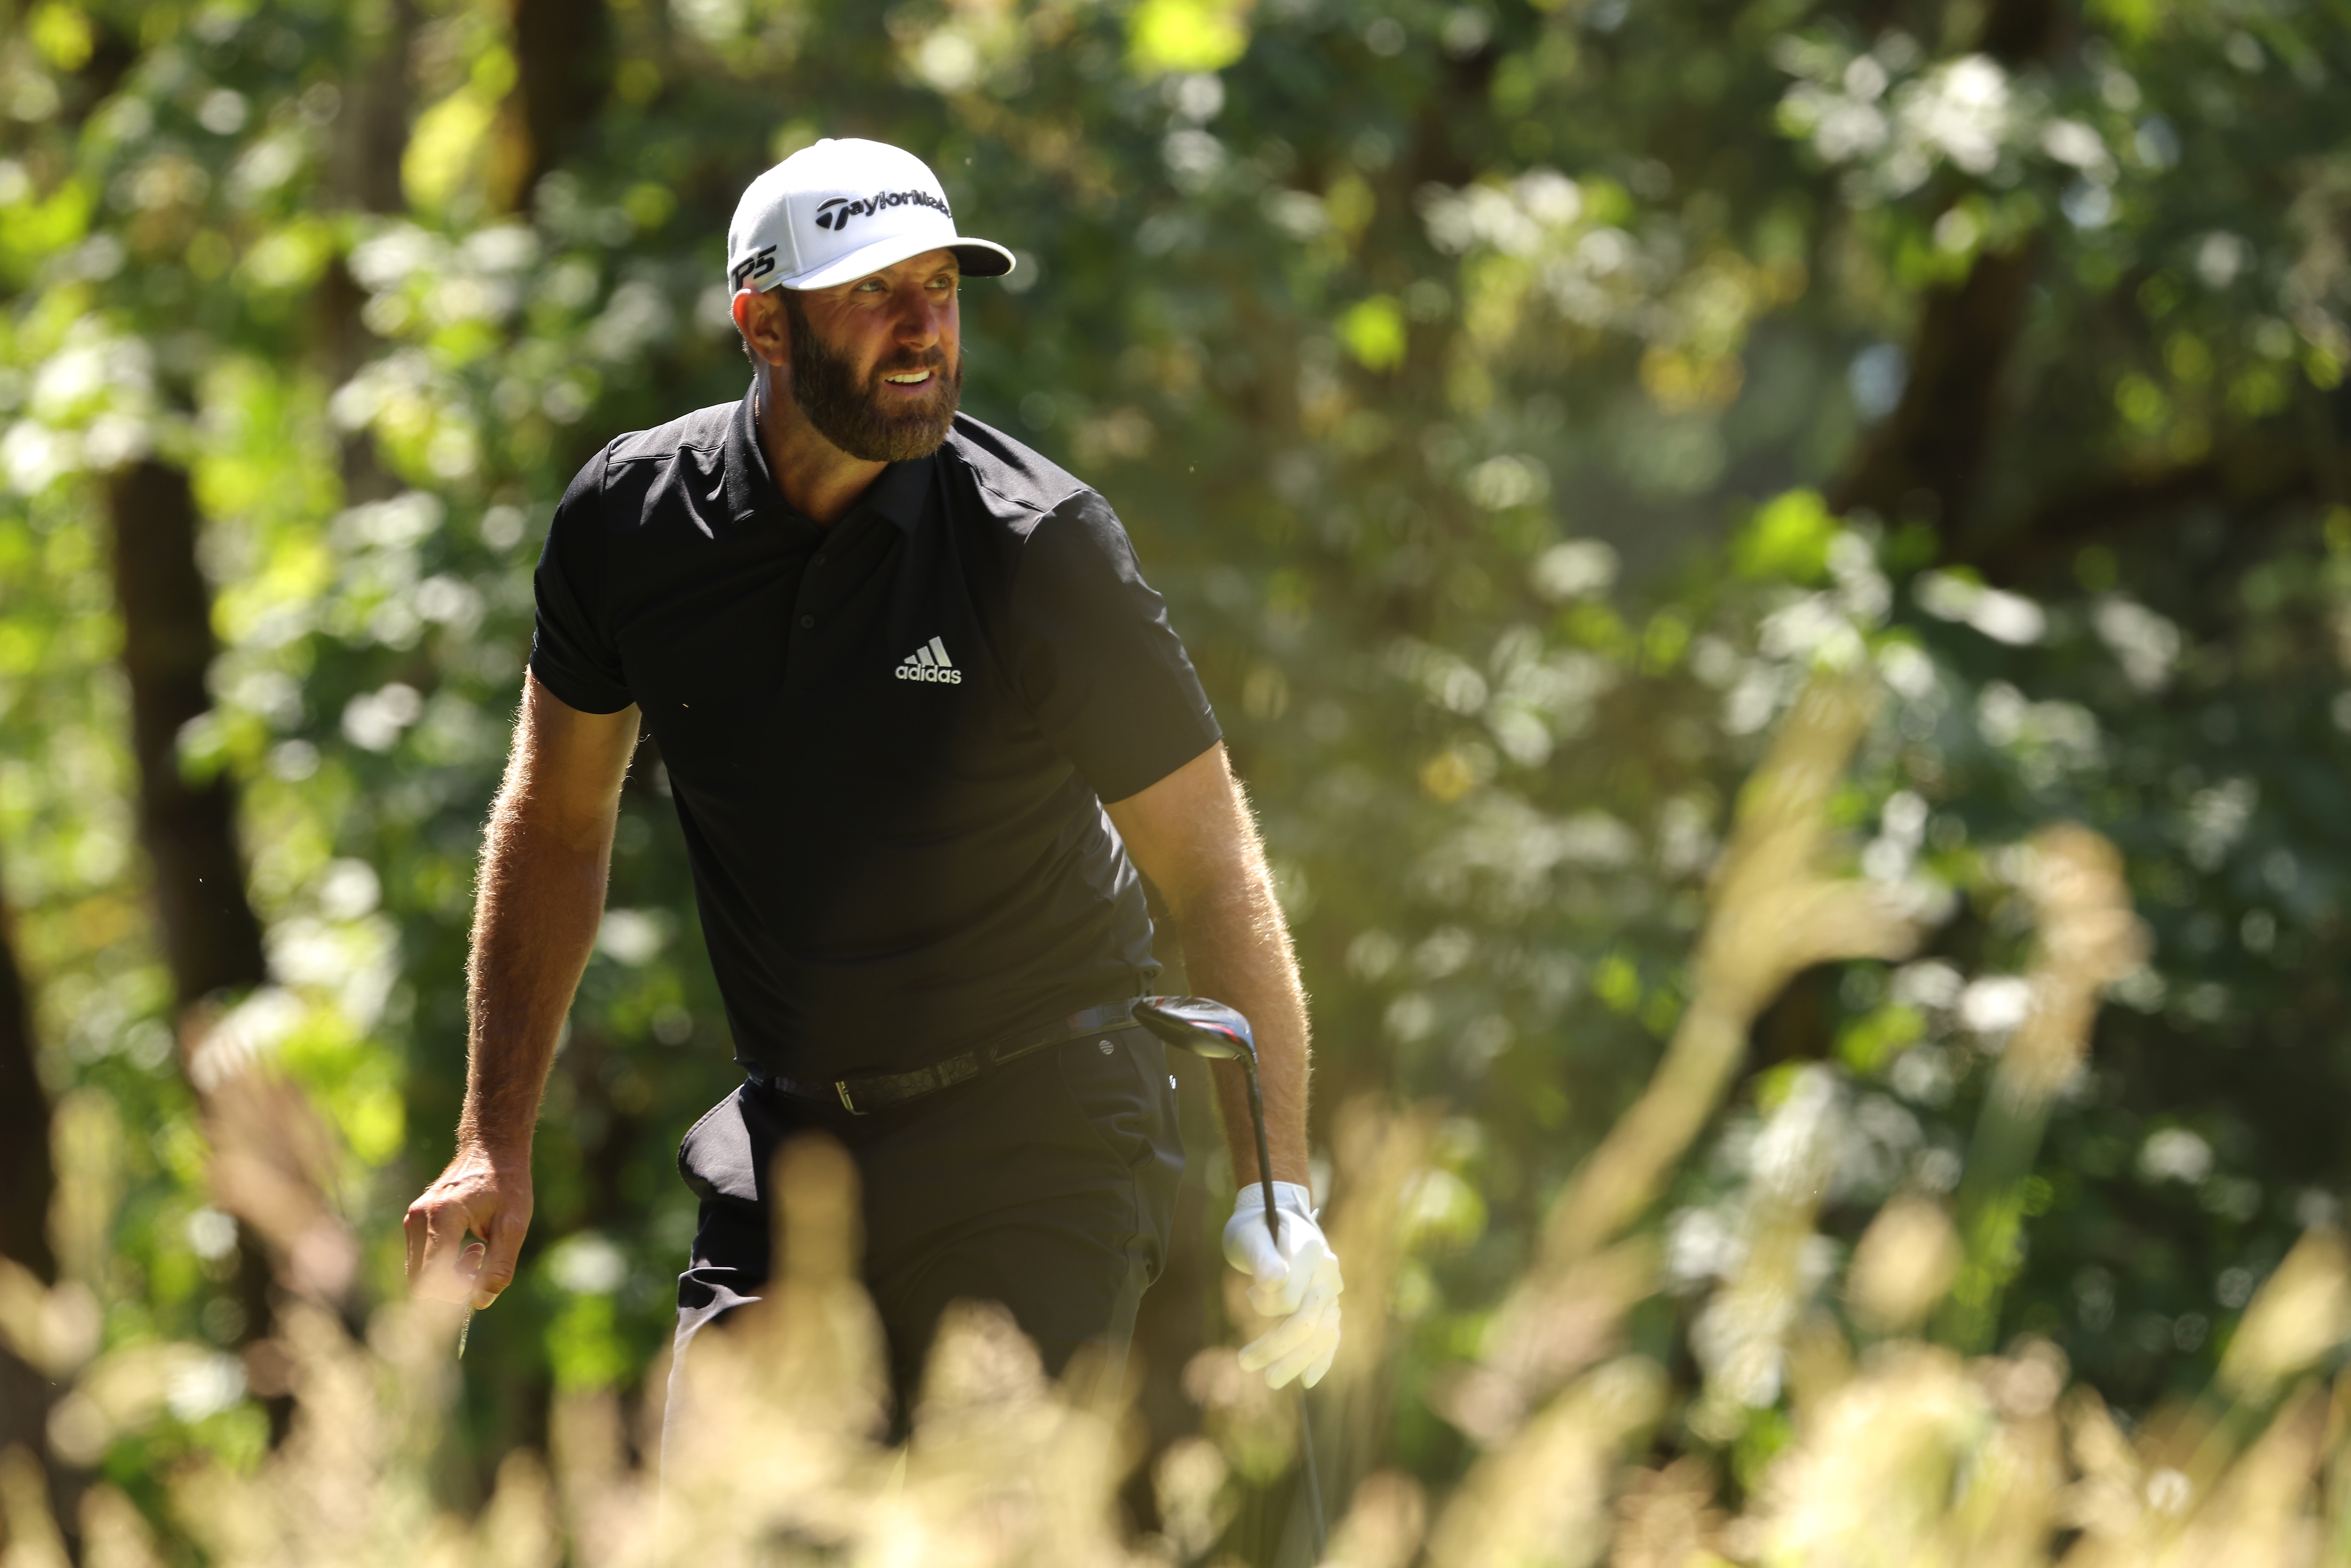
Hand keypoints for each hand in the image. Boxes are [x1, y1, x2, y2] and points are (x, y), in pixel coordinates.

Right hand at [404, 1143, 532, 1310]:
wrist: (492, 1148)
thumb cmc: (507, 1184)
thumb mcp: (514, 1225)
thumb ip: (500, 1266)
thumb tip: (480, 1303)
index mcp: (442, 1216)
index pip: (432, 1277)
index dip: (455, 1293)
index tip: (481, 1284)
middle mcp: (419, 1218)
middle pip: (420, 1280)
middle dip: (452, 1288)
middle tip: (483, 1262)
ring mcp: (412, 1219)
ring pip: (419, 1273)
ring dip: (448, 1277)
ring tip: (479, 1250)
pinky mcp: (414, 1221)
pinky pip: (421, 1260)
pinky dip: (442, 1266)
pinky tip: (470, 1246)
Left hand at [1222, 1181, 1342, 1389]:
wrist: (1274, 1219)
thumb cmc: (1255, 1229)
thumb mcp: (1249, 1236)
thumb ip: (1262, 1258)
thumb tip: (1273, 1281)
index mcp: (1309, 1251)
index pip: (1289, 1297)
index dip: (1264, 1307)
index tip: (1248, 1295)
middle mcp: (1327, 1271)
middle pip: (1308, 1321)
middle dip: (1277, 1346)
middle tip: (1246, 1363)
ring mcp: (1332, 1288)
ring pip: (1321, 1333)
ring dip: (1296, 1360)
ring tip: (1271, 1378)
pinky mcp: (1330, 1303)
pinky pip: (1331, 1335)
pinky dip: (1322, 1358)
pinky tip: (1308, 1378)